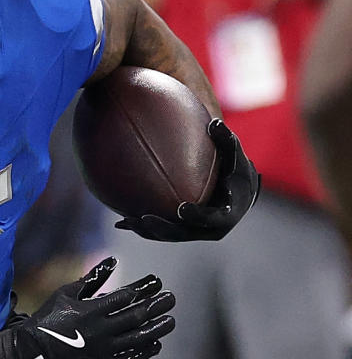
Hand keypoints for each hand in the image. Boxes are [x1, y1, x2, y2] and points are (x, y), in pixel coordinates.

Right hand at [0, 258, 174, 358]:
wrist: (33, 351)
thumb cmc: (49, 317)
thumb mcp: (66, 292)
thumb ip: (92, 278)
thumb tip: (112, 261)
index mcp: (91, 310)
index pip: (125, 297)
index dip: (143, 288)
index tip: (157, 281)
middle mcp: (101, 331)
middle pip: (136, 317)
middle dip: (156, 306)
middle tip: (171, 298)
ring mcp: (104, 351)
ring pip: (138, 339)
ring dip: (157, 329)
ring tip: (170, 320)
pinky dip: (145, 351)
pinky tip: (155, 344)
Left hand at [116, 119, 260, 241]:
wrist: (236, 188)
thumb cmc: (234, 167)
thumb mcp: (233, 154)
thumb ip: (225, 140)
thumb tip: (215, 123)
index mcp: (228, 214)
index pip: (212, 218)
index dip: (197, 216)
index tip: (181, 209)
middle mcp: (211, 229)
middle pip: (185, 233)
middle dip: (164, 229)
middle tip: (144, 218)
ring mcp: (195, 232)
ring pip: (169, 235)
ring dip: (148, 231)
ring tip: (126, 221)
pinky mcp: (182, 230)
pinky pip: (161, 232)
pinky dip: (143, 228)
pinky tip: (121, 222)